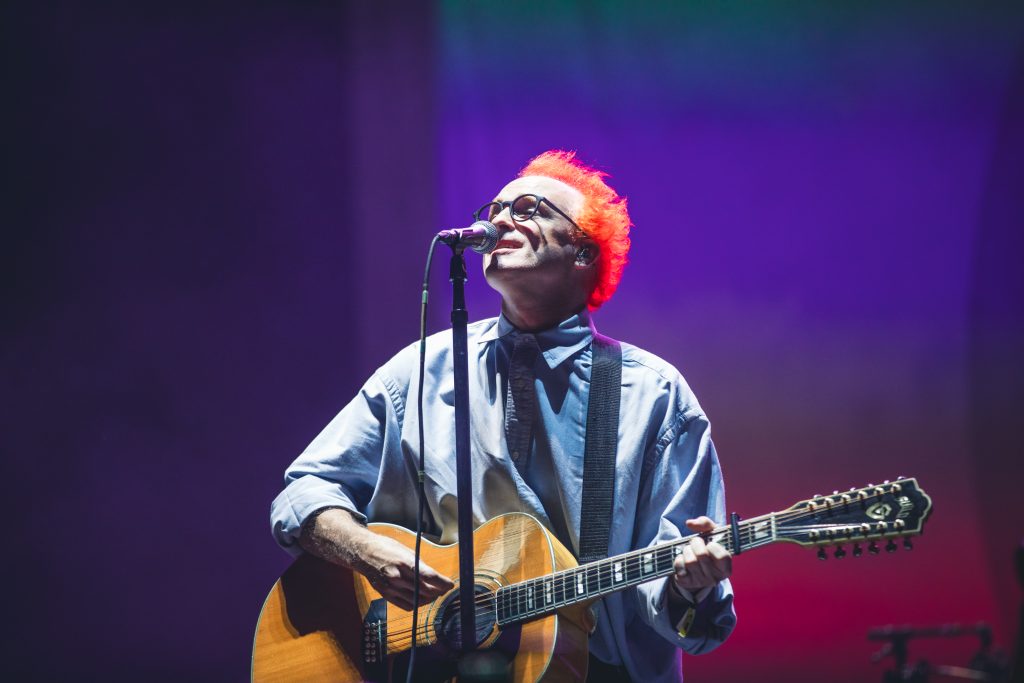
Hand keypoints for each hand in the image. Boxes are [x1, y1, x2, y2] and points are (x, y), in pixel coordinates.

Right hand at [300, 508, 454, 611]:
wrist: (362, 553)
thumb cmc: (385, 548)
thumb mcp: (405, 550)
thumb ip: (419, 564)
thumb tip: (433, 576)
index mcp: (404, 562)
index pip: (429, 577)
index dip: (442, 583)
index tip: (450, 585)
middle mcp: (398, 577)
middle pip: (425, 591)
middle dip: (438, 591)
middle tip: (443, 588)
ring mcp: (391, 587)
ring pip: (417, 600)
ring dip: (428, 598)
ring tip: (433, 593)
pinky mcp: (386, 594)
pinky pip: (406, 605)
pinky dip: (416, 603)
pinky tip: (419, 597)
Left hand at [671, 516, 731, 594]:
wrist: (696, 566)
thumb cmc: (707, 547)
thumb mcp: (712, 534)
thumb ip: (705, 523)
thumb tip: (690, 523)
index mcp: (726, 568)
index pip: (722, 556)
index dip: (713, 546)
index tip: (710, 543)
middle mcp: (714, 578)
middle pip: (702, 555)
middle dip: (696, 543)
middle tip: (696, 542)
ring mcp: (700, 582)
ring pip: (690, 561)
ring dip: (687, 550)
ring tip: (689, 550)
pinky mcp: (686, 583)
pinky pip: (679, 566)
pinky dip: (679, 558)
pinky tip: (683, 559)